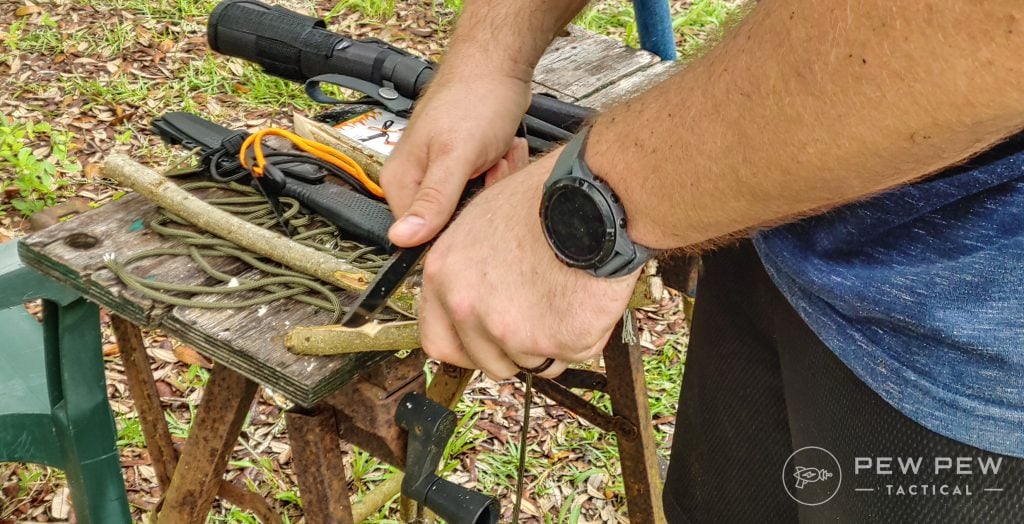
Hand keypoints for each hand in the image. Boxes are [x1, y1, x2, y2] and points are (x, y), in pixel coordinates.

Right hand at [381, 76, 531, 246]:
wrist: (499, 65)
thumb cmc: (476, 100)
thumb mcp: (455, 156)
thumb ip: (432, 200)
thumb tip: (402, 238)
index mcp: (401, 182)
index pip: (424, 235)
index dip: (458, 222)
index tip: (476, 193)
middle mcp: (416, 180)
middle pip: (453, 221)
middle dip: (482, 198)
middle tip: (491, 166)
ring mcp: (441, 173)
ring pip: (475, 205)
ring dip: (496, 181)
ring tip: (498, 153)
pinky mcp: (464, 167)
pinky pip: (486, 188)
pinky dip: (501, 171)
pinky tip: (503, 150)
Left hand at [418, 152, 641, 379]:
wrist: (593, 199)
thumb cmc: (545, 198)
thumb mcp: (479, 221)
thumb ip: (465, 271)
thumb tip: (469, 297)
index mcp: (443, 277)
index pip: (439, 342)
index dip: (468, 349)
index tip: (487, 345)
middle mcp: (467, 308)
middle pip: (488, 362)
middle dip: (515, 350)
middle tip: (540, 319)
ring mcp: (507, 330)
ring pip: (532, 362)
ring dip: (552, 342)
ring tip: (566, 296)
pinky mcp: (551, 342)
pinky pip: (570, 355)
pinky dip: (584, 336)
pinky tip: (585, 298)